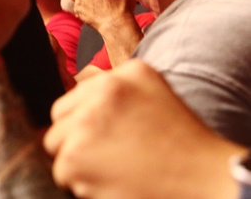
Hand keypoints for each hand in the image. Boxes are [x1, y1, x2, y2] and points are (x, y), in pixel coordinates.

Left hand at [44, 60, 242, 198]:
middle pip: (59, 123)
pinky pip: (63, 173)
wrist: (204, 176)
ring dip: (78, 162)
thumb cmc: (181, 139)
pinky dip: (82, 183)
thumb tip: (75, 93)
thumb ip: (113, 84)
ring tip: (114, 166)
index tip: (102, 137)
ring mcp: (84, 126)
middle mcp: (98, 96)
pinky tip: (113, 179)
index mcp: (119, 78)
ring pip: (57, 147)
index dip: (83, 123)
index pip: (71, 101)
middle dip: (75, 140)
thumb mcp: (152, 89)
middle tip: (108, 155)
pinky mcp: (76, 158)